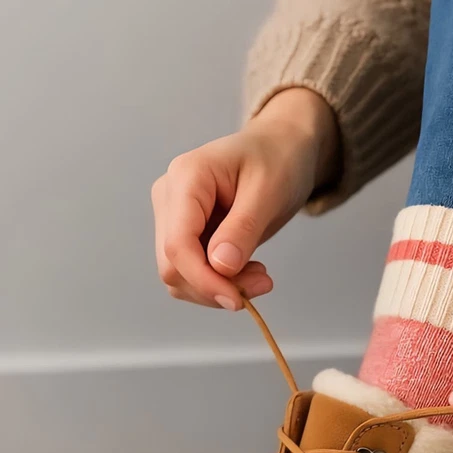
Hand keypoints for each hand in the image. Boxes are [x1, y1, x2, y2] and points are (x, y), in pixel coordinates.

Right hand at [151, 88, 340, 309]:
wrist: (282, 151)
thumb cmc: (278, 161)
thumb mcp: (268, 192)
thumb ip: (242, 230)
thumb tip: (220, 267)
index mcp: (186, 178)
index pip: (178, 244)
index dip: (204, 280)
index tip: (238, 301)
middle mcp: (170, 197)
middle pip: (173, 265)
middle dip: (215, 286)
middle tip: (263, 284)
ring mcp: (173, 216)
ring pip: (180, 275)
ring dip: (218, 288)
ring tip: (260, 276)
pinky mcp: (186, 233)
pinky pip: (193, 271)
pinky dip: (219, 282)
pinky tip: (247, 271)